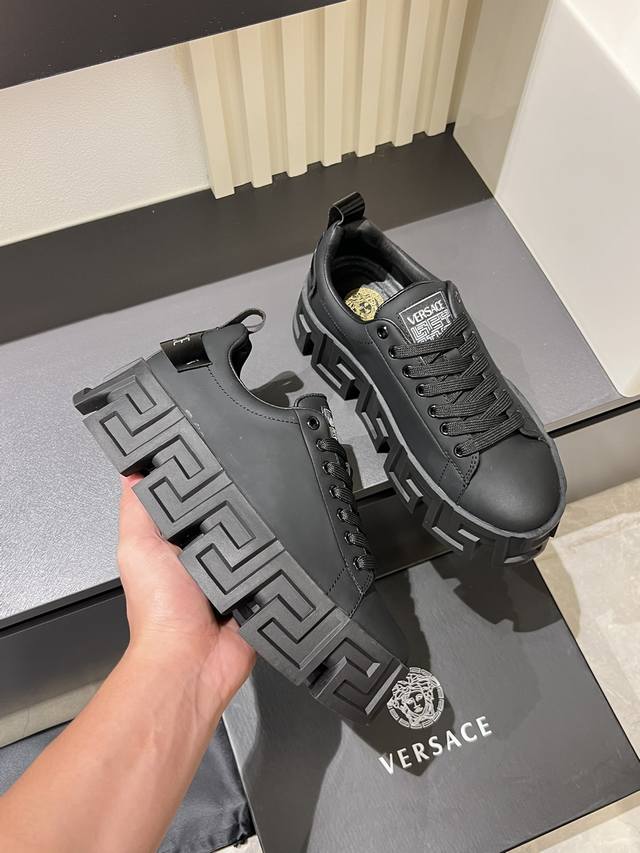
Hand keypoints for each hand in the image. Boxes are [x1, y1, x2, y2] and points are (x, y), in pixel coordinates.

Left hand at [117, 475, 254, 710]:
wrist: (191, 661)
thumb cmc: (158, 612)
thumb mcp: (137, 548)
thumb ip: (137, 509)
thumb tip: (132, 471)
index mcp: (177, 545)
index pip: (193, 502)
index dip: (200, 484)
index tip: (212, 457)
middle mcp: (207, 559)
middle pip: (230, 517)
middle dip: (235, 507)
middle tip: (239, 496)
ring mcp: (236, 576)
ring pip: (257, 539)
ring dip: (258, 536)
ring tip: (252, 531)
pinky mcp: (261, 592)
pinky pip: (277, 567)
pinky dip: (277, 562)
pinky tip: (272, 555)